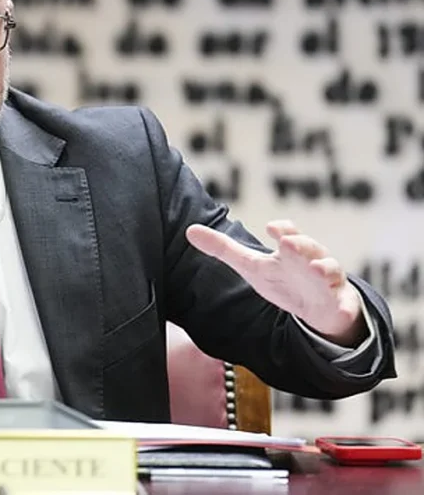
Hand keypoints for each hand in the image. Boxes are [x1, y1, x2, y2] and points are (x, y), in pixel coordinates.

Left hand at [186, 220, 366, 346]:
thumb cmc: (284, 279)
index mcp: (290, 249)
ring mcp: (328, 281)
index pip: (288, 231)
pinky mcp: (340, 302)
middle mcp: (311, 259)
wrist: (317, 308)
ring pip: (331, 270)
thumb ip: (223, 249)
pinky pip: (346, 303)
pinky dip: (344, 304)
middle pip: (308, 246)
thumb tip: (190, 230)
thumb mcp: (252, 266)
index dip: (282, 228)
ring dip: (325, 267)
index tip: (273, 228)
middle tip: (288, 242)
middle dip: (300, 243)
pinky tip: (343, 307)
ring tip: (317, 268)